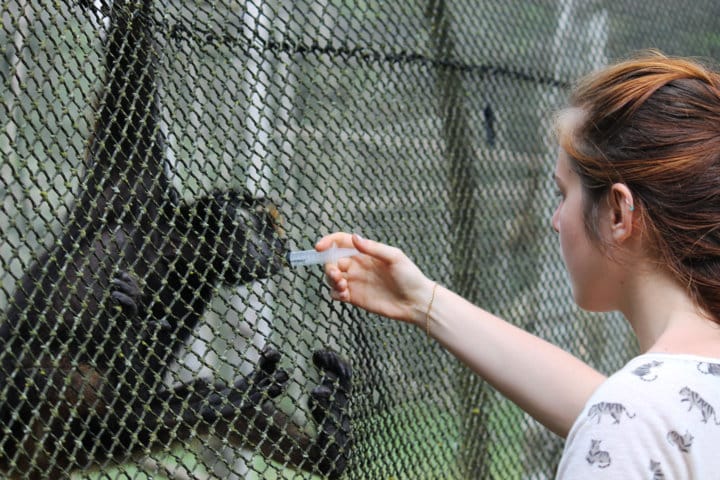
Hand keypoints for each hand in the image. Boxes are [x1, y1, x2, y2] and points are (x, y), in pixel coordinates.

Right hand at [316, 233, 434, 325]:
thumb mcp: (394, 257)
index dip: (328, 242)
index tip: (319, 248)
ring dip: (331, 279)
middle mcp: (358, 265)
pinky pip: (335, 293)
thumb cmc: (410, 277)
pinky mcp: (354, 297)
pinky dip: (335, 293)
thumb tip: (355, 238)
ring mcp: (355, 281)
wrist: (416, 302)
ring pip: (331, 277)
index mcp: (365, 252)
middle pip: (332, 260)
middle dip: (329, 266)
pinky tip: (345, 295)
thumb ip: (373, 248)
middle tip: (337, 274)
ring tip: (343, 285)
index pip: (341, 242)